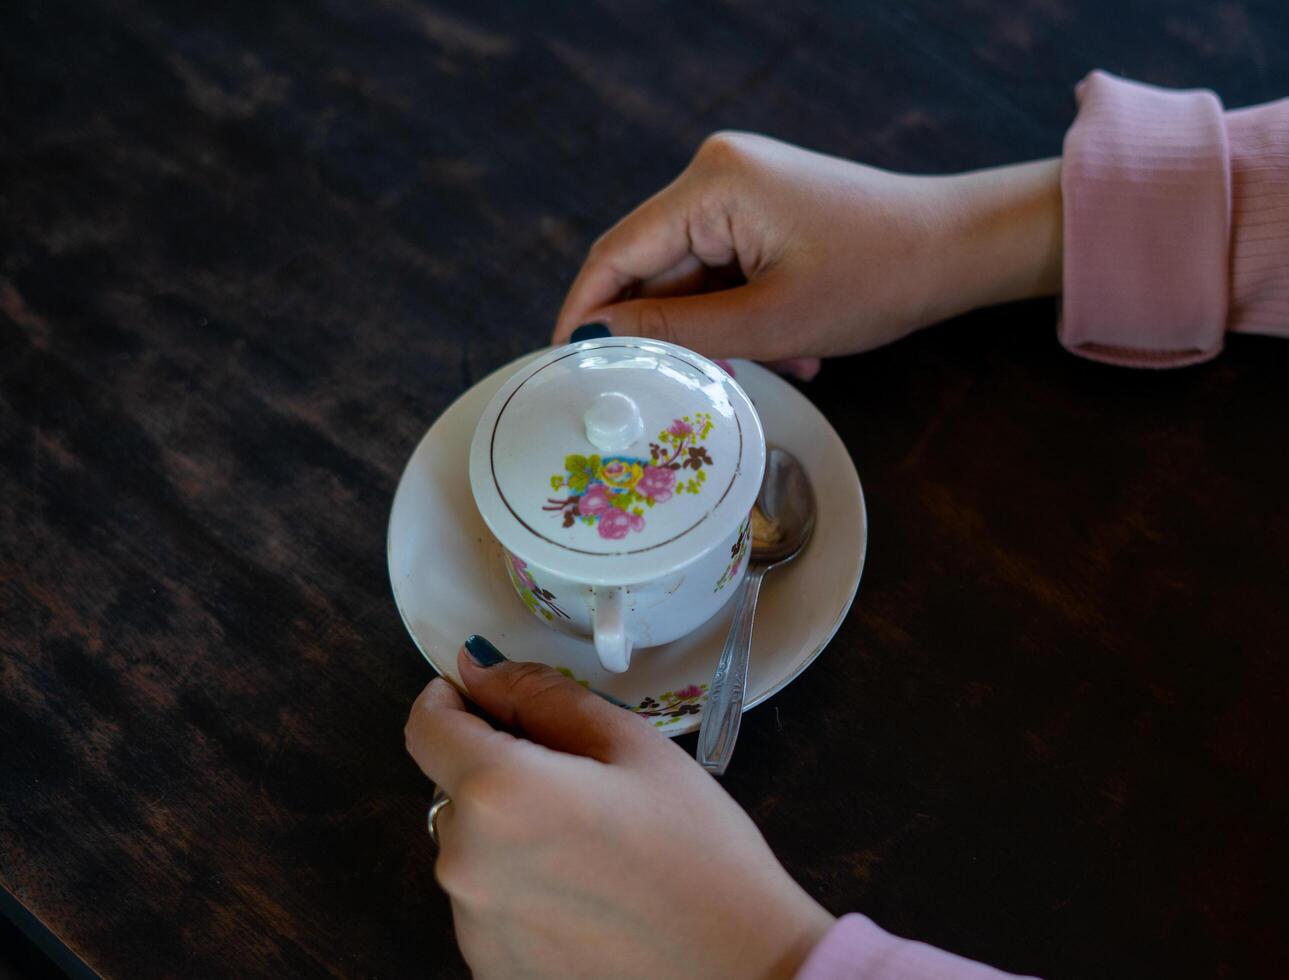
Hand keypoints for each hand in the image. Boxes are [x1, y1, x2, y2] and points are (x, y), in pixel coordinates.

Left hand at [405, 638, 833, 979]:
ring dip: (508, 834)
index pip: (426, 727)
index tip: (478, 695)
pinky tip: (586, 898)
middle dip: (498, 771)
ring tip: (590, 849)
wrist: (740, 971)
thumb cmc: (699, 854)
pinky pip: (488, 905)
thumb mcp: (632, 746)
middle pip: (454, 791)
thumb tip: (478, 669)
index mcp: (497, 793)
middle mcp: (465, 864)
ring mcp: (474, 927)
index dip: (448, 700)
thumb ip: (542, 696)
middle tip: (577, 783)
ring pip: (471, 849)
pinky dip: (520, 889)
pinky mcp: (491, 970)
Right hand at [552, 132, 1061, 369]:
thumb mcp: (770, 321)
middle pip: (655, 268)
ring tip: (775, 362)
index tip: (567, 366)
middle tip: (685, 386)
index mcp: (713, 184)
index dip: (586, 312)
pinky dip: (745, 315)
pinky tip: (791, 347)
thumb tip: (601, 336)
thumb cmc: (876, 277)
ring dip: (721, 331)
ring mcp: (742, 189)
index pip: (618, 253)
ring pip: (694, 278)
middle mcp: (717, 173)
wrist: (957, 250)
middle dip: (675, 332)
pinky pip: (726, 271)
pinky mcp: (763, 209)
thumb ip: (677, 331)